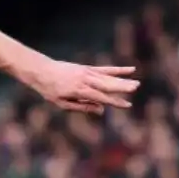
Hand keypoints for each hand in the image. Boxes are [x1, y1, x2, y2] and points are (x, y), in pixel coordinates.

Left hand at [24, 58, 138, 114]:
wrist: (41, 71)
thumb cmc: (49, 90)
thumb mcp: (62, 103)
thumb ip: (82, 106)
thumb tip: (101, 110)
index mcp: (78, 91)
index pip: (100, 97)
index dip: (115, 101)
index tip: (127, 105)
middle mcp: (84, 80)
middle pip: (106, 84)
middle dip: (122, 87)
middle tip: (136, 89)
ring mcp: (87, 72)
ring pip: (108, 77)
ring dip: (123, 80)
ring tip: (137, 83)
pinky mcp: (87, 68)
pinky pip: (105, 69)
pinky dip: (117, 70)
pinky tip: (130, 69)